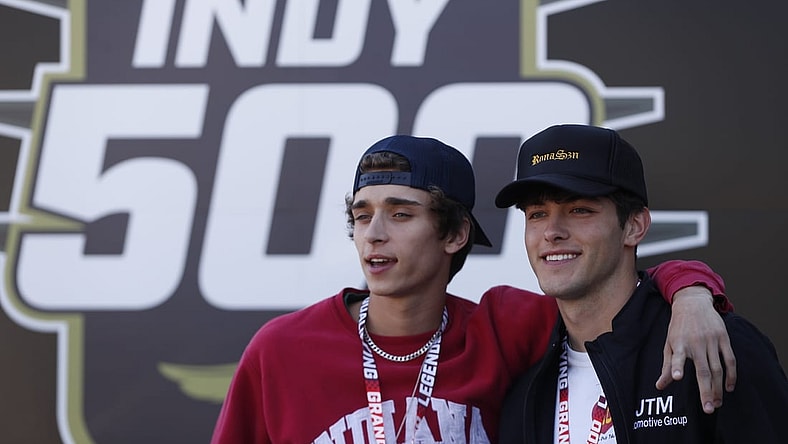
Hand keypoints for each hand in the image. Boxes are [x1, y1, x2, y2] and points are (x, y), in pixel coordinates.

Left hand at [656, 286, 736, 412]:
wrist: (693, 303)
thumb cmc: (678, 327)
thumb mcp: (669, 343)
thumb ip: (667, 366)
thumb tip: (660, 386)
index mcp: (679, 343)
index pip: (678, 356)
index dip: (678, 367)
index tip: (678, 377)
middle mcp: (696, 342)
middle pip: (704, 370)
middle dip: (706, 391)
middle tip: (709, 409)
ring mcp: (711, 340)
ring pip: (718, 369)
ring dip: (719, 388)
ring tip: (716, 403)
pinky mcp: (723, 338)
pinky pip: (730, 360)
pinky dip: (731, 375)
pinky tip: (728, 387)